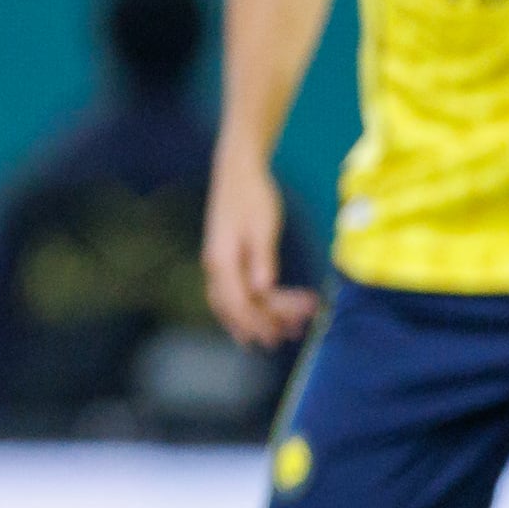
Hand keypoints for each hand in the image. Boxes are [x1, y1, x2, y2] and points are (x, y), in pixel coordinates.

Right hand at [205, 152, 315, 347]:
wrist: (238, 172)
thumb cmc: (253, 196)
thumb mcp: (262, 226)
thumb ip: (262, 259)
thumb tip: (263, 289)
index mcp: (222, 260)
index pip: (241, 303)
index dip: (263, 321)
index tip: (290, 329)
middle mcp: (215, 266)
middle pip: (235, 308)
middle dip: (263, 324)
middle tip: (293, 334)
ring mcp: (218, 264)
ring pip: (231, 304)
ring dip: (257, 320)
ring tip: (286, 331)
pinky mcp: (225, 259)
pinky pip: (232, 293)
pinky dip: (248, 308)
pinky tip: (264, 314)